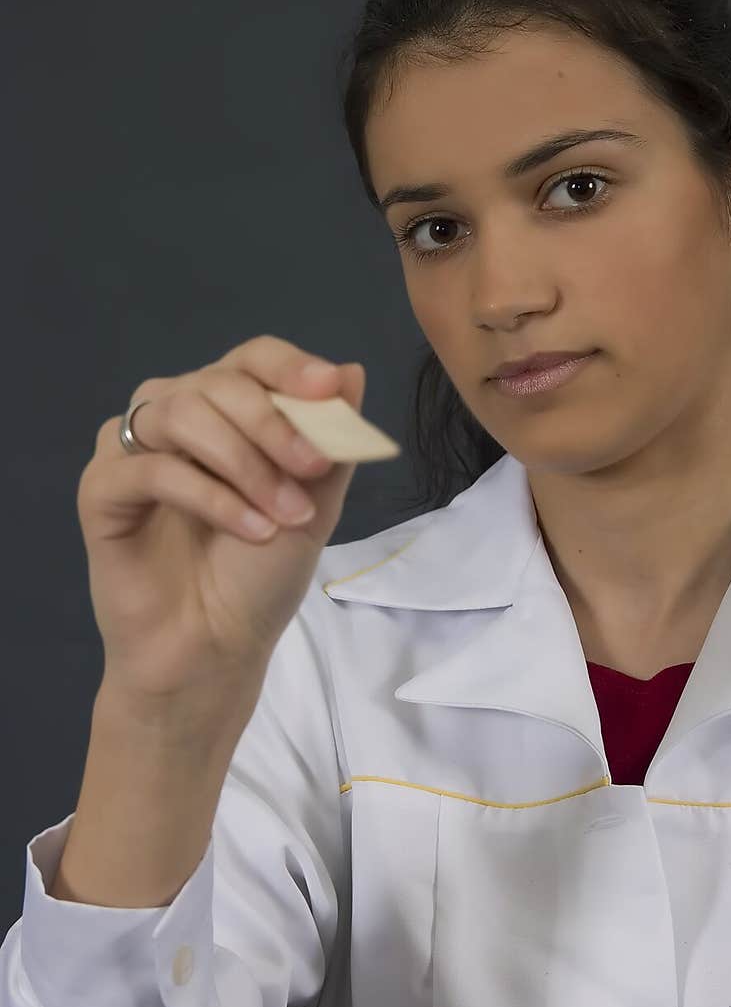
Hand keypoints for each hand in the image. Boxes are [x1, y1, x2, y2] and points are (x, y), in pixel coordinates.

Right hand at [77, 335, 365, 716]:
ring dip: (245, 462)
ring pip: (182, 413)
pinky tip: (249, 529)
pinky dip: (209, 496)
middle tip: (313, 472)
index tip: (329, 390)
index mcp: (225, 410)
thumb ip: (330, 441)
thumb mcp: (313, 505)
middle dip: (274, 425)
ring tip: (283, 515)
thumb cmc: (260, 576)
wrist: (215, 648)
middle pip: (219, 382)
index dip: (291, 367)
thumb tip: (352, 370)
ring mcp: (132, 450)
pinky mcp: (101, 490)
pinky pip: (150, 469)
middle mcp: (174, 415)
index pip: (252, 358)